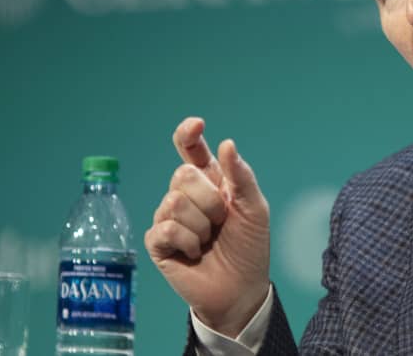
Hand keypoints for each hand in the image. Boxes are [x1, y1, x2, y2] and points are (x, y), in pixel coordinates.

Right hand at [144, 117, 270, 337]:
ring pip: (174, 201)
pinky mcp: (158, 242)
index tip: (196, 125)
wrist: (241, 288)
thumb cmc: (249, 247)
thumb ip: (241, 177)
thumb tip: (226, 143)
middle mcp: (186, 195)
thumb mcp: (254, 209)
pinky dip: (187, 241)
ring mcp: (169, 218)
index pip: (191, 150)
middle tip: (222, 220)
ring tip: (209, 240)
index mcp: (210, 182)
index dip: (188, 134)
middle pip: (182, 175)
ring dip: (201, 224)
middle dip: (210, 200)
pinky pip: (165, 228)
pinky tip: (194, 252)